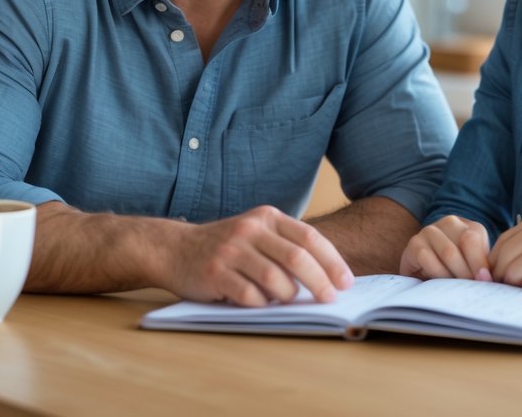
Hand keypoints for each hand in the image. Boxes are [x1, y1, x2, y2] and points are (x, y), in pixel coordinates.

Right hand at [169, 205, 353, 306]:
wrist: (175, 248)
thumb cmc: (228, 247)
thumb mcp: (257, 234)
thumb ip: (286, 246)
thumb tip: (328, 276)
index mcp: (267, 217)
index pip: (308, 237)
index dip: (331, 261)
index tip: (346, 282)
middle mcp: (250, 229)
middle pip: (296, 257)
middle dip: (319, 281)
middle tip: (330, 299)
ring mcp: (230, 250)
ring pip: (274, 278)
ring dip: (287, 295)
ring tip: (288, 299)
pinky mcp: (214, 273)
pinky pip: (248, 295)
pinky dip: (261, 304)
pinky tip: (260, 303)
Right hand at [399, 215, 491, 280]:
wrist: (425, 269)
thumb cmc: (455, 269)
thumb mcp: (473, 266)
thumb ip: (482, 269)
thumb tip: (488, 279)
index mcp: (471, 227)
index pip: (477, 240)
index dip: (481, 263)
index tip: (484, 282)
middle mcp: (450, 223)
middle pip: (467, 242)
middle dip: (470, 269)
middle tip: (470, 288)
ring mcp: (430, 230)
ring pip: (448, 252)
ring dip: (454, 274)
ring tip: (456, 288)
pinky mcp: (415, 243)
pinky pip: (427, 258)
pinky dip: (436, 273)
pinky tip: (438, 283)